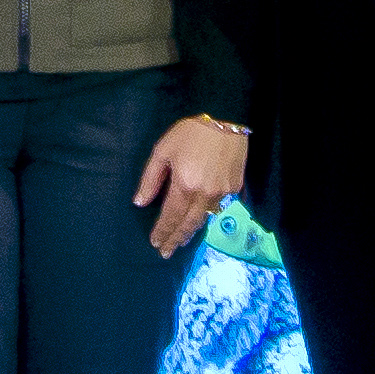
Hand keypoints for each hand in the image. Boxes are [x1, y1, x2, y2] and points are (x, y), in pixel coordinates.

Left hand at [134, 115, 245, 254]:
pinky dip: (207, 216)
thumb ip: (150, 179)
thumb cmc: (191, 132)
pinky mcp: (234, 187)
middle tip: (166, 253)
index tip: (155, 242)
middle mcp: (204, 194)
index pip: (170, 216)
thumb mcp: (163, 150)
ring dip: (191, 231)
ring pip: (204, 219)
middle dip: (176, 239)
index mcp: (184, 185)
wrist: (227, 121)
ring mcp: (222, 193)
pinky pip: (218, 207)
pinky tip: (200, 219)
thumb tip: (140, 202)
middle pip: (188, 224)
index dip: (162, 231)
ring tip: (181, 241)